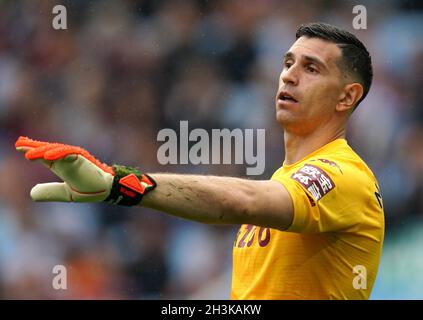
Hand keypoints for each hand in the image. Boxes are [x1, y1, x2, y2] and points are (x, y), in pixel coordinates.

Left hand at [15, 136, 155, 204]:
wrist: (107, 189)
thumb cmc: (90, 189)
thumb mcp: (66, 193)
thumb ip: (51, 191)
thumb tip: (32, 193)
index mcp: (63, 166)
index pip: (45, 156)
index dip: (33, 151)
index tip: (19, 146)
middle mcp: (66, 159)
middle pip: (47, 150)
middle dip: (34, 147)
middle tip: (19, 144)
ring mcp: (74, 157)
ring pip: (55, 150)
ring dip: (42, 151)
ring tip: (27, 154)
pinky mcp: (82, 158)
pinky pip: (68, 153)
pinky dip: (58, 153)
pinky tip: (47, 156)